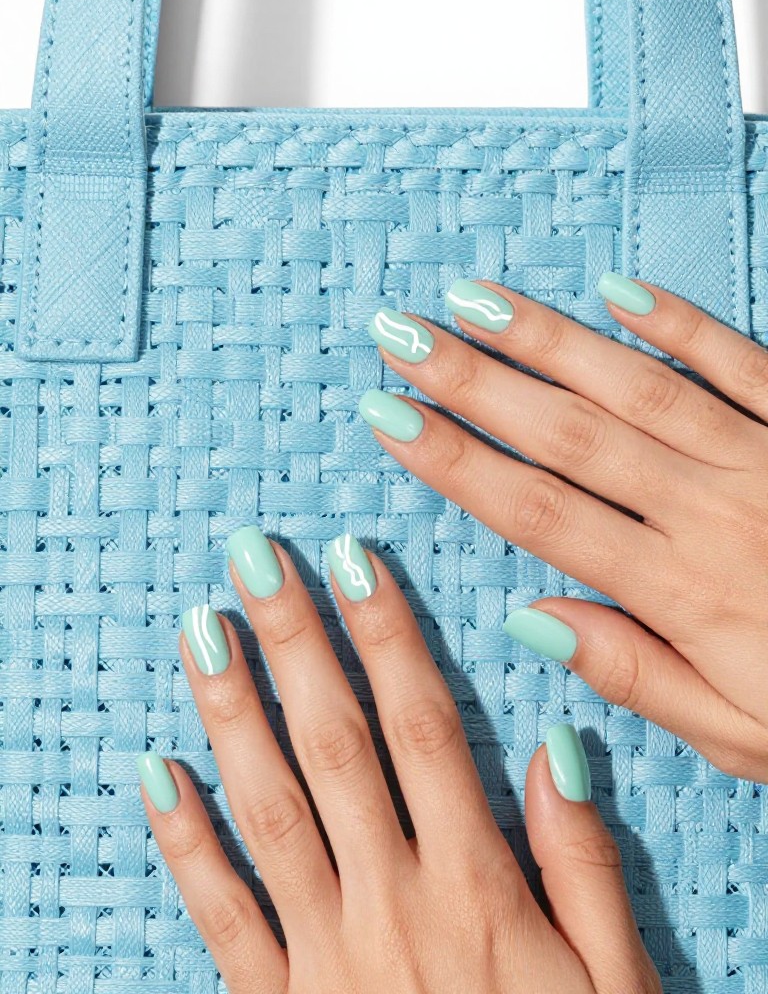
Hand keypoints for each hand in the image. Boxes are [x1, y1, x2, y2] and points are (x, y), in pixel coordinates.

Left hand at [137, 530, 659, 993]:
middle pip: (334, 745)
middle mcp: (390, 903)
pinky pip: (219, 915)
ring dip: (231, 712)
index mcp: (476, 889)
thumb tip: (554, 747)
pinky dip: (182, 840)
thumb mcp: (613, 983)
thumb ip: (583, 864)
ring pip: (267, 809)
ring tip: (202, 629)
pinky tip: (154, 771)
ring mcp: (322, 955)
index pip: (422, 729)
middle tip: (255, 559)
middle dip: (294, 641)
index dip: (387, 636)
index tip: (354, 560)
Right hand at [362, 274, 767, 781]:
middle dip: (473, 379)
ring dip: (548, 339)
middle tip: (403, 335)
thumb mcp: (740, 735)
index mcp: (683, 589)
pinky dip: (681, 323)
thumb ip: (635, 675)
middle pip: (566, 431)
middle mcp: (711, 509)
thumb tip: (534, 618)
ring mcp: (761, 457)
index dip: (454, 461)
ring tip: (475, 300)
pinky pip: (740, 362)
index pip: (537, 511)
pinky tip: (619, 289)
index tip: (390, 418)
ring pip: (635, 384)